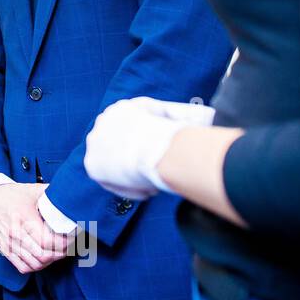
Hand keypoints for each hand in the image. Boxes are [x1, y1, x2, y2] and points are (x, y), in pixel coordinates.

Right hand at [0, 182, 73, 273]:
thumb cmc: (11, 194)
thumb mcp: (34, 189)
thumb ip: (53, 193)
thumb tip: (70, 195)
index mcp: (25, 218)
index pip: (48, 241)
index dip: (64, 243)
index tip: (72, 237)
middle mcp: (16, 233)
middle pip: (44, 256)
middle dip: (61, 253)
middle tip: (68, 245)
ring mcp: (9, 243)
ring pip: (35, 264)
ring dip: (50, 261)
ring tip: (57, 252)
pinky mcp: (5, 249)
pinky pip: (22, 267)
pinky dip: (35, 266)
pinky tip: (42, 258)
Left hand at [85, 96, 213, 198]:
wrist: (159, 149)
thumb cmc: (174, 135)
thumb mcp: (179, 117)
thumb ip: (182, 118)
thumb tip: (207, 118)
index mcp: (123, 108)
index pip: (131, 129)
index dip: (147, 146)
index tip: (160, 158)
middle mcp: (104, 121)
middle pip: (120, 146)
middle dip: (137, 159)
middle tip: (157, 172)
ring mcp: (95, 142)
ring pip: (114, 163)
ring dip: (133, 175)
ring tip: (154, 183)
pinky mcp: (92, 164)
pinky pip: (110, 181)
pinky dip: (130, 188)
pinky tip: (147, 191)